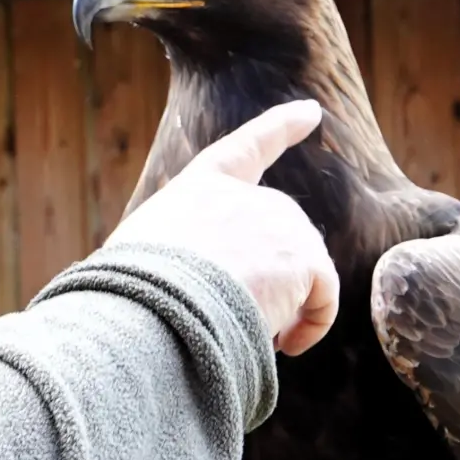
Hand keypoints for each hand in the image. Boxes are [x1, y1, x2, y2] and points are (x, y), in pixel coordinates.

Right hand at [106, 99, 338, 355]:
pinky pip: (322, 296)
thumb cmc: (136, 291)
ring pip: (302, 270)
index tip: (312, 113)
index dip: (280, 127)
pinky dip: (311, 324)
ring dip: (285, 306)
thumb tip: (190, 292)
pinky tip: (285, 346)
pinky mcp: (304, 259)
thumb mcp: (142, 255)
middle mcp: (245, 196)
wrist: (159, 305)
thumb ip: (175, 256)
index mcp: (199, 187)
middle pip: (281, 233)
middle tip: (244, 319)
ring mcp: (278, 223)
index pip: (246, 148)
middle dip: (274, 275)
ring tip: (253, 337)